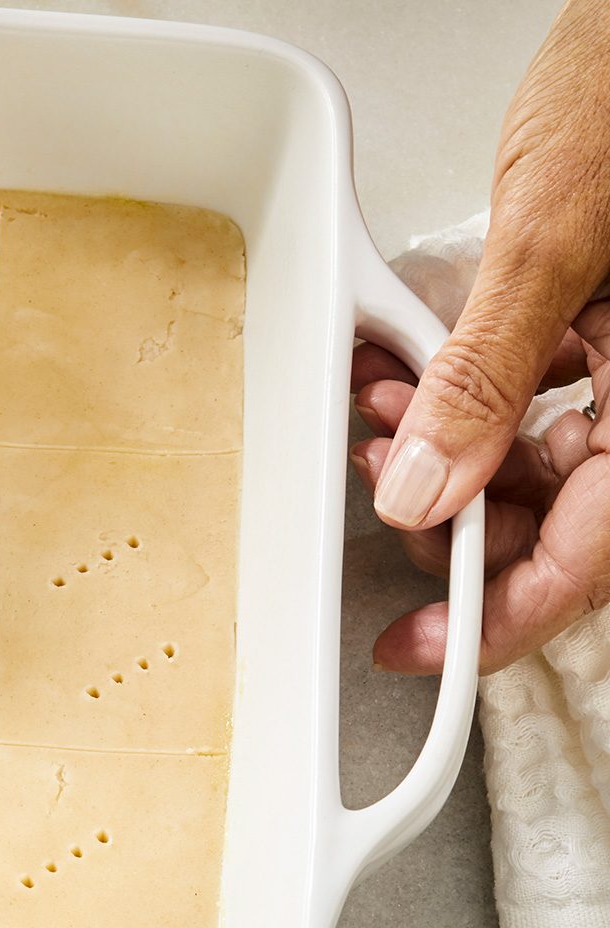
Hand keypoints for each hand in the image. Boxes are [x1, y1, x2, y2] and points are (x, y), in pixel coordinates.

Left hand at [350, 0, 609, 673]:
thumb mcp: (552, 240)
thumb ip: (486, 373)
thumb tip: (426, 489)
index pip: (591, 557)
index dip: (500, 618)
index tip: (417, 649)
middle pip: (558, 519)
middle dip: (454, 518)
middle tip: (378, 496)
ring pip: (535, 463)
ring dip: (445, 457)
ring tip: (377, 417)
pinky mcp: (602, 332)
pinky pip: (532, 401)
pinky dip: (463, 403)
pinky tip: (406, 380)